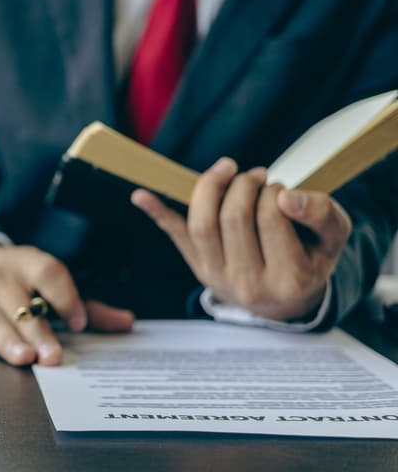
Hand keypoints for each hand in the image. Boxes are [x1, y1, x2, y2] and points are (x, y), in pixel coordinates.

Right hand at [0, 240, 134, 365]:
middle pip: (21, 305)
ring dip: (7, 340)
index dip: (65, 295)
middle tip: (53, 357)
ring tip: (24, 358)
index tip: (78, 320)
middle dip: (38, 332)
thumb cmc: (10, 278)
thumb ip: (84, 304)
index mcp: (27, 264)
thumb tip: (127, 324)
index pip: (48, 273)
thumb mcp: (42, 280)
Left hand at [132, 157, 351, 321]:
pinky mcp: (197, 266)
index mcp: (288, 279)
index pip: (271, 218)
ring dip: (211, 187)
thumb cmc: (311, 258)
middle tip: (258, 176)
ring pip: (202, 224)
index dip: (274, 192)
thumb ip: (321, 214)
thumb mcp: (332, 239)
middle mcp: (248, 285)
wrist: (286, 298)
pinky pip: (175, 236)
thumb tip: (286, 196)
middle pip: (233, 218)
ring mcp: (216, 277)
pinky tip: (140, 194)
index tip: (281, 190)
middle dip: (244, 185)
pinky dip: (157, 212)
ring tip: (229, 172)